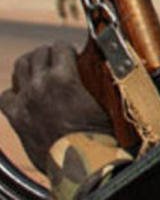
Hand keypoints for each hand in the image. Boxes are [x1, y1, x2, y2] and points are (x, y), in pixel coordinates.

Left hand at [0, 41, 111, 170]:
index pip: (59, 47)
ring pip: (19, 68)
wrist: (79, 160)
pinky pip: (5, 95)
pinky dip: (14, 91)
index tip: (71, 53)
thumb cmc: (96, 133)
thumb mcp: (101, 98)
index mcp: (63, 78)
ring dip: (30, 65)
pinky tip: (24, 94)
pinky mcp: (15, 117)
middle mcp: (40, 85)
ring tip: (39, 70)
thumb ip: (92, 79)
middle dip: (48, 53)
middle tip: (55, 59)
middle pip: (37, 54)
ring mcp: (24, 100)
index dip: (67, 48)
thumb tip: (96, 65)